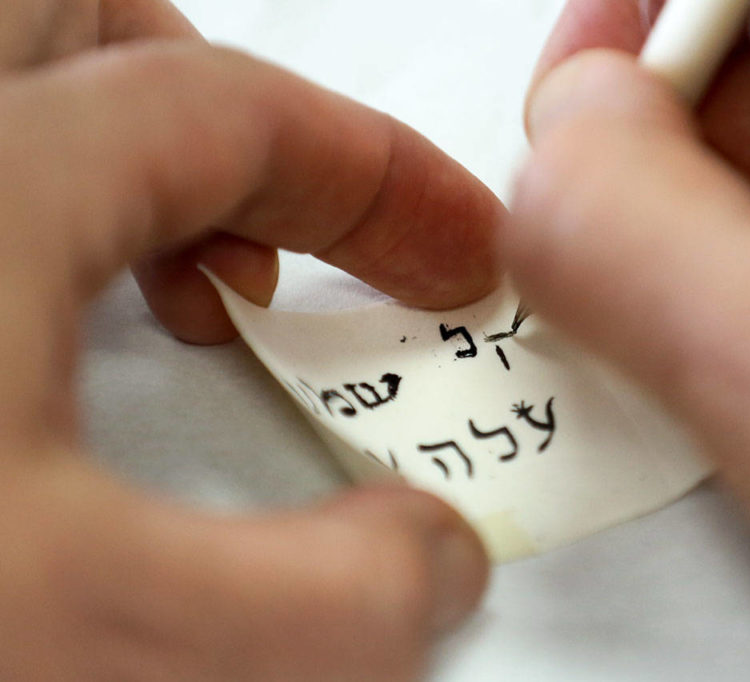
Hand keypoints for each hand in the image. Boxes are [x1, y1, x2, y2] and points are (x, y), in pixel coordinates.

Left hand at [0, 1, 495, 678]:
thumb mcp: (97, 629)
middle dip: (229, 109)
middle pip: (92, 21)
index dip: (377, 174)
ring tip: (197, 281)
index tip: (453, 250)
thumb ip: (319, 596)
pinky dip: (44, 224)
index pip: (233, 111)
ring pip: (21, 80)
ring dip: (127, 151)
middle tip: (305, 218)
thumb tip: (430, 564)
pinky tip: (55, 345)